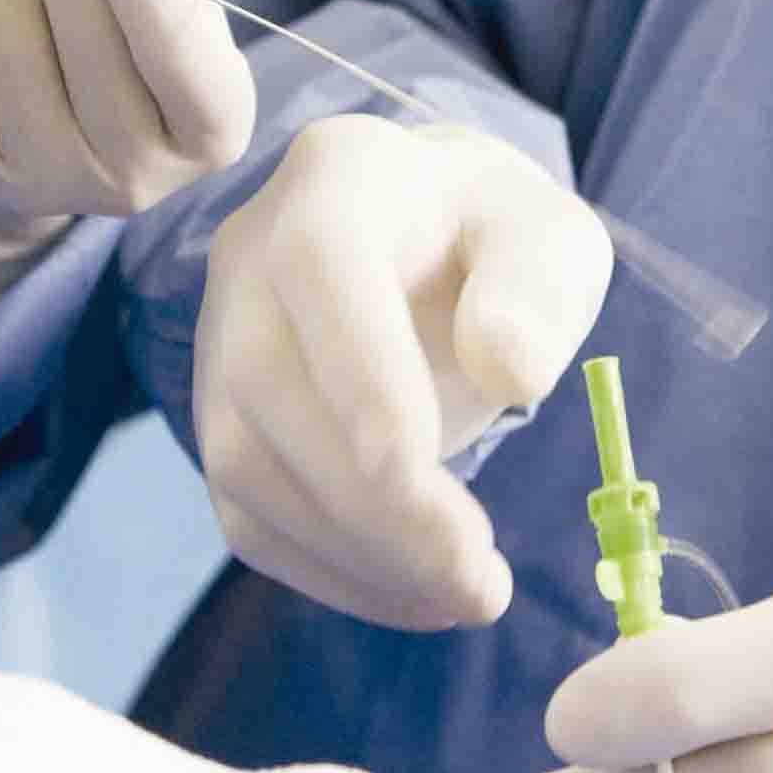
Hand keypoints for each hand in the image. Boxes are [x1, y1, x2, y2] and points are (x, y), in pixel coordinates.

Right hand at [193, 114, 612, 631]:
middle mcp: (250, 252)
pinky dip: (332, 572)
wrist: (431, 237)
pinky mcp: (223, 418)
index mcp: (337, 177)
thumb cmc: (498, 236)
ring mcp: (221, 338)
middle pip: (269, 383)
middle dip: (372, 504)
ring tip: (467, 594)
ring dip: (356, 554)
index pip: (319, 267)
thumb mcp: (551, 234)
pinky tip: (417, 595)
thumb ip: (538, 287)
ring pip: (245, 462)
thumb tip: (506, 369)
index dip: (361, 377)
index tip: (427, 479)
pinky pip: (249, 513)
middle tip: (479, 580)